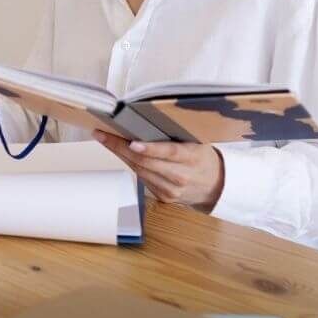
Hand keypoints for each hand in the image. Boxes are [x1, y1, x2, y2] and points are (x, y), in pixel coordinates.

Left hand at [92, 132, 225, 210]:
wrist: (215, 186)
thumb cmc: (203, 158)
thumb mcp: (197, 142)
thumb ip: (177, 137)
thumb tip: (147, 120)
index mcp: (192, 158)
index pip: (169, 152)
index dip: (149, 148)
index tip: (131, 142)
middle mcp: (181, 176)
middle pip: (146, 162)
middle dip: (120, 147)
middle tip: (102, 134)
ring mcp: (170, 189)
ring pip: (139, 170)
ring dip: (120, 154)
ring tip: (105, 139)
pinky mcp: (163, 197)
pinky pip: (142, 178)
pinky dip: (130, 164)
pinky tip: (121, 153)